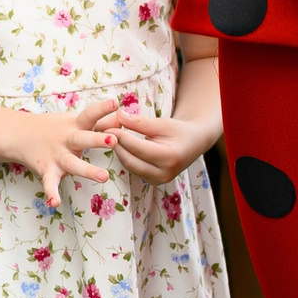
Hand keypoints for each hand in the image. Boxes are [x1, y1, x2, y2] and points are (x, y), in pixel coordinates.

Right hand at [7, 96, 117, 211]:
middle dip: (97, 139)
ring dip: (87, 170)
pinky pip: (49, 183)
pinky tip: (55, 203)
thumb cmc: (56, 128)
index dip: (102, 109)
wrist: (19, 134)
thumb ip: (99, 121)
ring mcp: (56, 156)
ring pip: (72, 163)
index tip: (115, 103)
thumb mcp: (76, 121)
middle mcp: (66, 139)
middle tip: (114, 139)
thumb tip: (124, 116)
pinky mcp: (47, 170)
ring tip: (103, 177)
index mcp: (75, 126)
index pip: (89, 115)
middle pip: (82, 139)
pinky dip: (51, 193)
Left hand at [93, 101, 217, 185]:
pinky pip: (133, 169)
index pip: (138, 148)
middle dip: (116, 145)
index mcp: (170, 157)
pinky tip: (119, 144)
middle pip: (131, 160)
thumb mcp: (162, 123)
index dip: (121, 136)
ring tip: (109, 136)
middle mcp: (165, 173)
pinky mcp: (153, 182)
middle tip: (104, 130)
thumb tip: (118, 115)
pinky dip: (125, 156)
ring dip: (118, 151)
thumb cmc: (179, 130)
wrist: (194, 143)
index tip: (108, 125)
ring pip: (129, 166)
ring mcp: (159, 180)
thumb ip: (140, 121)